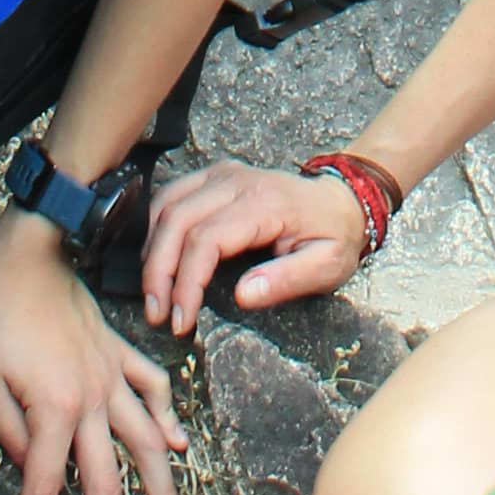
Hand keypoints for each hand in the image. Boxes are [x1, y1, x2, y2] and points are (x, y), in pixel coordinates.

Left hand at [0, 213, 185, 494]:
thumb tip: (27, 472)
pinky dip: (168, 418)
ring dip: (159, 490)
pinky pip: (152, 388)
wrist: (26, 251)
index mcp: (53, 409)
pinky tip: (179, 444)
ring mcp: (111, 374)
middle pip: (105, 481)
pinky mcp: (117, 352)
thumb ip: (6, 432)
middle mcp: (92, 399)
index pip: (43, 486)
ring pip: (146, 441)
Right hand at [139, 158, 371, 334]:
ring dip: (152, 250)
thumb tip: (242, 295)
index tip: (181, 321)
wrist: (343, 200)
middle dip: (158, 271)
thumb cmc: (334, 237)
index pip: (206, 239)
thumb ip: (286, 280)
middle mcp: (236, 182)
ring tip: (153, 294)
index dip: (186, 282)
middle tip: (156, 313)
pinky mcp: (215, 175)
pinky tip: (157, 259)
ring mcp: (223, 174)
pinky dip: (156, 227)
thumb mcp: (326, 266)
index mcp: (264, 203)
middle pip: (177, 220)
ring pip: (167, 204)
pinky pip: (172, 194)